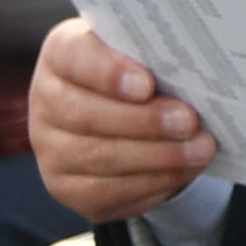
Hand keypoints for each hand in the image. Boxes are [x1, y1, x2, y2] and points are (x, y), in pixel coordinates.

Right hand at [27, 16, 212, 223]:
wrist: (127, 117)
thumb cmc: (140, 75)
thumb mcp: (144, 55)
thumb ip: (156, 55)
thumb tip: (194, 67)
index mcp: (62, 55)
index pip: (71, 55)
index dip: (107, 71)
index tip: (146, 84)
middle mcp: (46, 101)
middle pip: (84, 114)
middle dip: (144, 121)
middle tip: (189, 121)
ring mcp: (51, 148)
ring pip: (98, 157)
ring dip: (157, 155)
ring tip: (200, 148)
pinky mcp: (67, 187)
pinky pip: (107, 191)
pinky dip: (152, 181)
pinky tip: (184, 170)